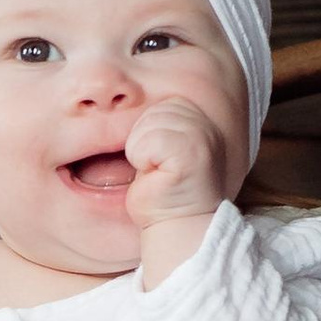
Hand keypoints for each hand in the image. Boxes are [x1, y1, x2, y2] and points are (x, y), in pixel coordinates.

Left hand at [124, 97, 228, 255]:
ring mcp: (200, 135)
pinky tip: (156, 177)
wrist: (178, 226)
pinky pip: (145, 142)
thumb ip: (154, 122)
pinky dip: (142, 161)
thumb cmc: (163, 190)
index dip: (145, 133)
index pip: (154, 103)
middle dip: (142, 141)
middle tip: (156, 169)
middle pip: (148, 111)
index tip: (158, 160)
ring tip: (157, 173)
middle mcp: (204, 122)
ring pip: (145, 124)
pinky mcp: (189, 151)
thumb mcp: (158, 145)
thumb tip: (116, 94)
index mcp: (198, 116)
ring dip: (141, 153)